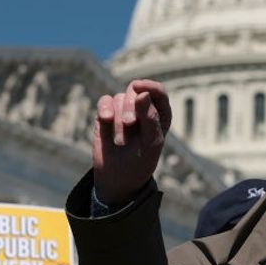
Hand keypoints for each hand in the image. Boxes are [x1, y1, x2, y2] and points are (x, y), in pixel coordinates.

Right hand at [92, 79, 170, 206]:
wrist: (117, 178)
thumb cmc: (141, 161)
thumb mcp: (150, 143)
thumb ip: (149, 118)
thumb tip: (142, 93)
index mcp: (160, 115)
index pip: (158, 92)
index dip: (150, 86)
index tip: (139, 88)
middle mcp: (142, 109)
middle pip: (136, 92)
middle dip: (131, 107)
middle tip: (129, 124)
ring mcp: (124, 110)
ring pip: (120, 98)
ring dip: (119, 118)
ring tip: (120, 140)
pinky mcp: (107, 114)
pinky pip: (105, 101)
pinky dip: (105, 108)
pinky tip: (106, 119)